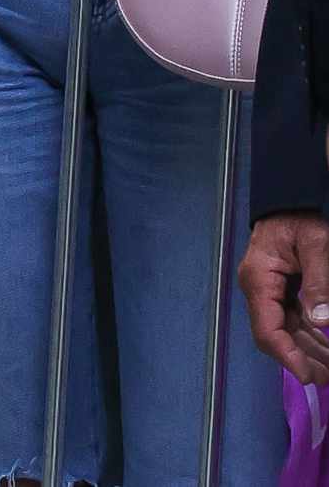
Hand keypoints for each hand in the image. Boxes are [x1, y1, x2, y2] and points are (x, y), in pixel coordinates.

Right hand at [239, 213, 328, 384]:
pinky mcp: (276, 289)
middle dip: (301, 360)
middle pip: (274, 335)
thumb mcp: (316, 244)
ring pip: (284, 331)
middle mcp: (257, 289)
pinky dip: (307, 336)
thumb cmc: (300, 218)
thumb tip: (321, 321)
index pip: (267, 329)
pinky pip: (290, 319)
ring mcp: (266, 290)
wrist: (288, 200)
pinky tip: (324, 348)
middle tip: (328, 378)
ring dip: (307, 352)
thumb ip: (319, 281)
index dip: (288, 357)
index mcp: (259, 279)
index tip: (310, 377)